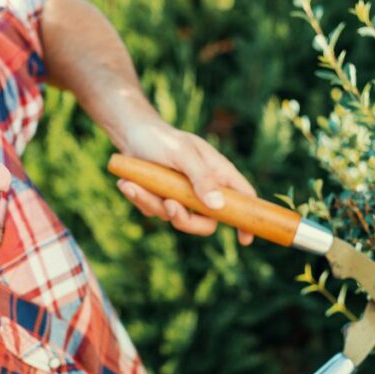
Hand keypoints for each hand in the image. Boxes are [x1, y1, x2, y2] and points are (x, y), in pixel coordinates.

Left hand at [115, 118, 256, 244]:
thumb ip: (201, 178)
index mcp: (218, 173)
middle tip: (168, 205)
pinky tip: (127, 183)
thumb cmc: (162, 139)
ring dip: (152, 202)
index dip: (246, 218)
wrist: (131, 134)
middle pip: (206, 223)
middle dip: (185, 220)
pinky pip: (154, 212)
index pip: (242, 198)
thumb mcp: (183, 153)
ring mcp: (182, 198)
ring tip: (132, 183)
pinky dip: (139, 199)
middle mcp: (203, 189)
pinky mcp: (161, 201)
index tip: (245, 239)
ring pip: (175, 218)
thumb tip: (218, 206)